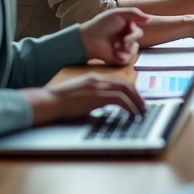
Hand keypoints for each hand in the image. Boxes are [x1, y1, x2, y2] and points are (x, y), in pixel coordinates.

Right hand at [23, 74, 145, 125]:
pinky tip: (133, 115)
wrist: (49, 102)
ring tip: (142, 112)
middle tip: (144, 107)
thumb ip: (91, 100)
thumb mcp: (78, 98)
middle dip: (138, 96)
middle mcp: (98, 79)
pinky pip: (121, 100)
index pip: (118, 81)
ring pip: (127, 90)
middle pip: (126, 84)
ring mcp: (98, 86)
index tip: (136, 100)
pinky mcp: (98, 96)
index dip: (130, 91)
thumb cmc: (59, 103)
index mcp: (94, 78)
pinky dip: (130, 107)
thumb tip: (102, 111)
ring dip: (137, 102)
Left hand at [79, 7, 148, 65]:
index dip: (135, 31)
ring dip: (127, 48)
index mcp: (125, 28)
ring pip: (134, 51)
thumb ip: (134, 13)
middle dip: (132, 40)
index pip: (138, 31)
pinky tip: (115, 52)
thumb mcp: (118, 13)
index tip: (129, 28)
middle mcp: (124, 38)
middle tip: (124, 40)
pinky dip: (123, 56)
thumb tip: (149, 18)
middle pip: (137, 40)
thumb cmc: (102, 24)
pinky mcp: (117, 59)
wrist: (89, 39)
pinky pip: (127, 60)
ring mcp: (121, 49)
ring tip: (116, 46)